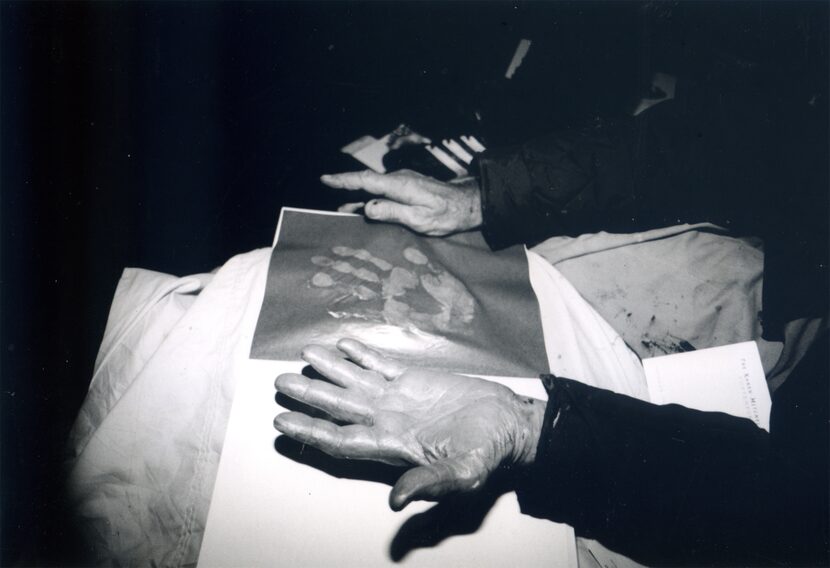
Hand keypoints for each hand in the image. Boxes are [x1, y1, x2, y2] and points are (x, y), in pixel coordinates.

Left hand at [274, 339, 544, 510]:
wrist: (507, 424)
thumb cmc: (487, 452)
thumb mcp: (462, 474)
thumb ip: (428, 484)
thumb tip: (396, 500)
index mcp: (392, 445)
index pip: (340, 439)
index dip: (310, 431)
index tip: (282, 421)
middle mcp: (388, 420)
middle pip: (338, 407)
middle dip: (309, 394)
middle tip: (281, 380)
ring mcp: (399, 398)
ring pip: (354, 382)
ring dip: (328, 369)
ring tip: (305, 354)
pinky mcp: (414, 379)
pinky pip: (380, 365)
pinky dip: (361, 355)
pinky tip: (342, 345)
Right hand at [321, 169, 482, 235]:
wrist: (466, 204)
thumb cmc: (446, 214)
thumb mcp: (419, 219)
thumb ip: (392, 212)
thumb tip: (367, 208)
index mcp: (399, 186)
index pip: (365, 181)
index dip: (344, 180)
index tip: (326, 179)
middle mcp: (398, 180)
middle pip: (366, 183)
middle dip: (345, 188)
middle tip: (328, 194)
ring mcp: (402, 183)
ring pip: (374, 189)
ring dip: (358, 198)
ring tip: (341, 210)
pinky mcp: (407, 188)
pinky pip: (383, 192)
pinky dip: (370, 200)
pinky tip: (363, 210)